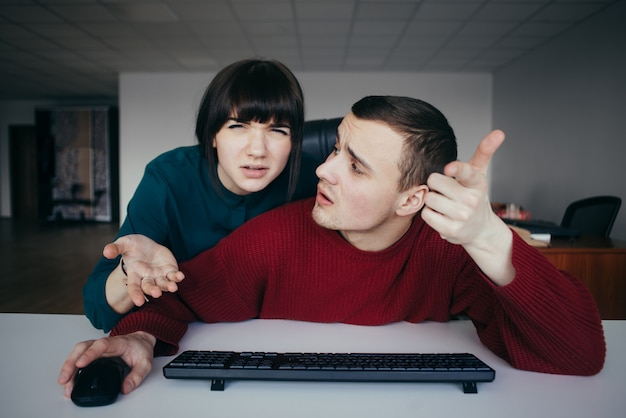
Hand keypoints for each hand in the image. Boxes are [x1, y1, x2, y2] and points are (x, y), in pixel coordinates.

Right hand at [58, 331, 155, 397]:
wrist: (140, 341)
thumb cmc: (140, 349)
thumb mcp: (145, 363)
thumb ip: (136, 376)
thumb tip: (125, 388)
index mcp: (117, 343)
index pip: (101, 345)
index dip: (89, 354)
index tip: (80, 364)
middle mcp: (103, 344)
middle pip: (83, 348)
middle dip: (71, 363)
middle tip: (65, 379)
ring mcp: (96, 347)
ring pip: (78, 352)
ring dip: (68, 366)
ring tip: (64, 383)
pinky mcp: (92, 353)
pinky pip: (78, 357)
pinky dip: (71, 368)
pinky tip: (68, 380)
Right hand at [104, 234, 184, 306]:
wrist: (147, 244)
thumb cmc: (133, 246)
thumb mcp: (124, 243)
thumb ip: (115, 248)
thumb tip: (106, 252)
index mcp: (134, 273)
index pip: (134, 287)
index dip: (136, 294)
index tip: (139, 302)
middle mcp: (147, 277)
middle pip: (149, 287)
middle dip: (153, 290)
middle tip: (156, 293)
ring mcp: (159, 275)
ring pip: (163, 284)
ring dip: (168, 286)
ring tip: (173, 287)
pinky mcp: (169, 270)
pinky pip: (173, 275)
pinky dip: (177, 277)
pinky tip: (180, 276)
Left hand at [421, 130, 514, 284]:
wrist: (480, 230)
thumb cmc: (474, 195)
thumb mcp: (479, 174)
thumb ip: (484, 152)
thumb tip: (499, 132)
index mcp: (477, 182)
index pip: (466, 172)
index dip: (456, 169)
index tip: (449, 168)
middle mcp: (471, 200)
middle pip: (434, 181)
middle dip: (436, 184)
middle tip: (447, 191)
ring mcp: (461, 217)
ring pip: (429, 198)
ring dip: (432, 200)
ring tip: (445, 204)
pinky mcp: (450, 230)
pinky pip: (426, 214)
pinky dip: (430, 214)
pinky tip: (442, 215)